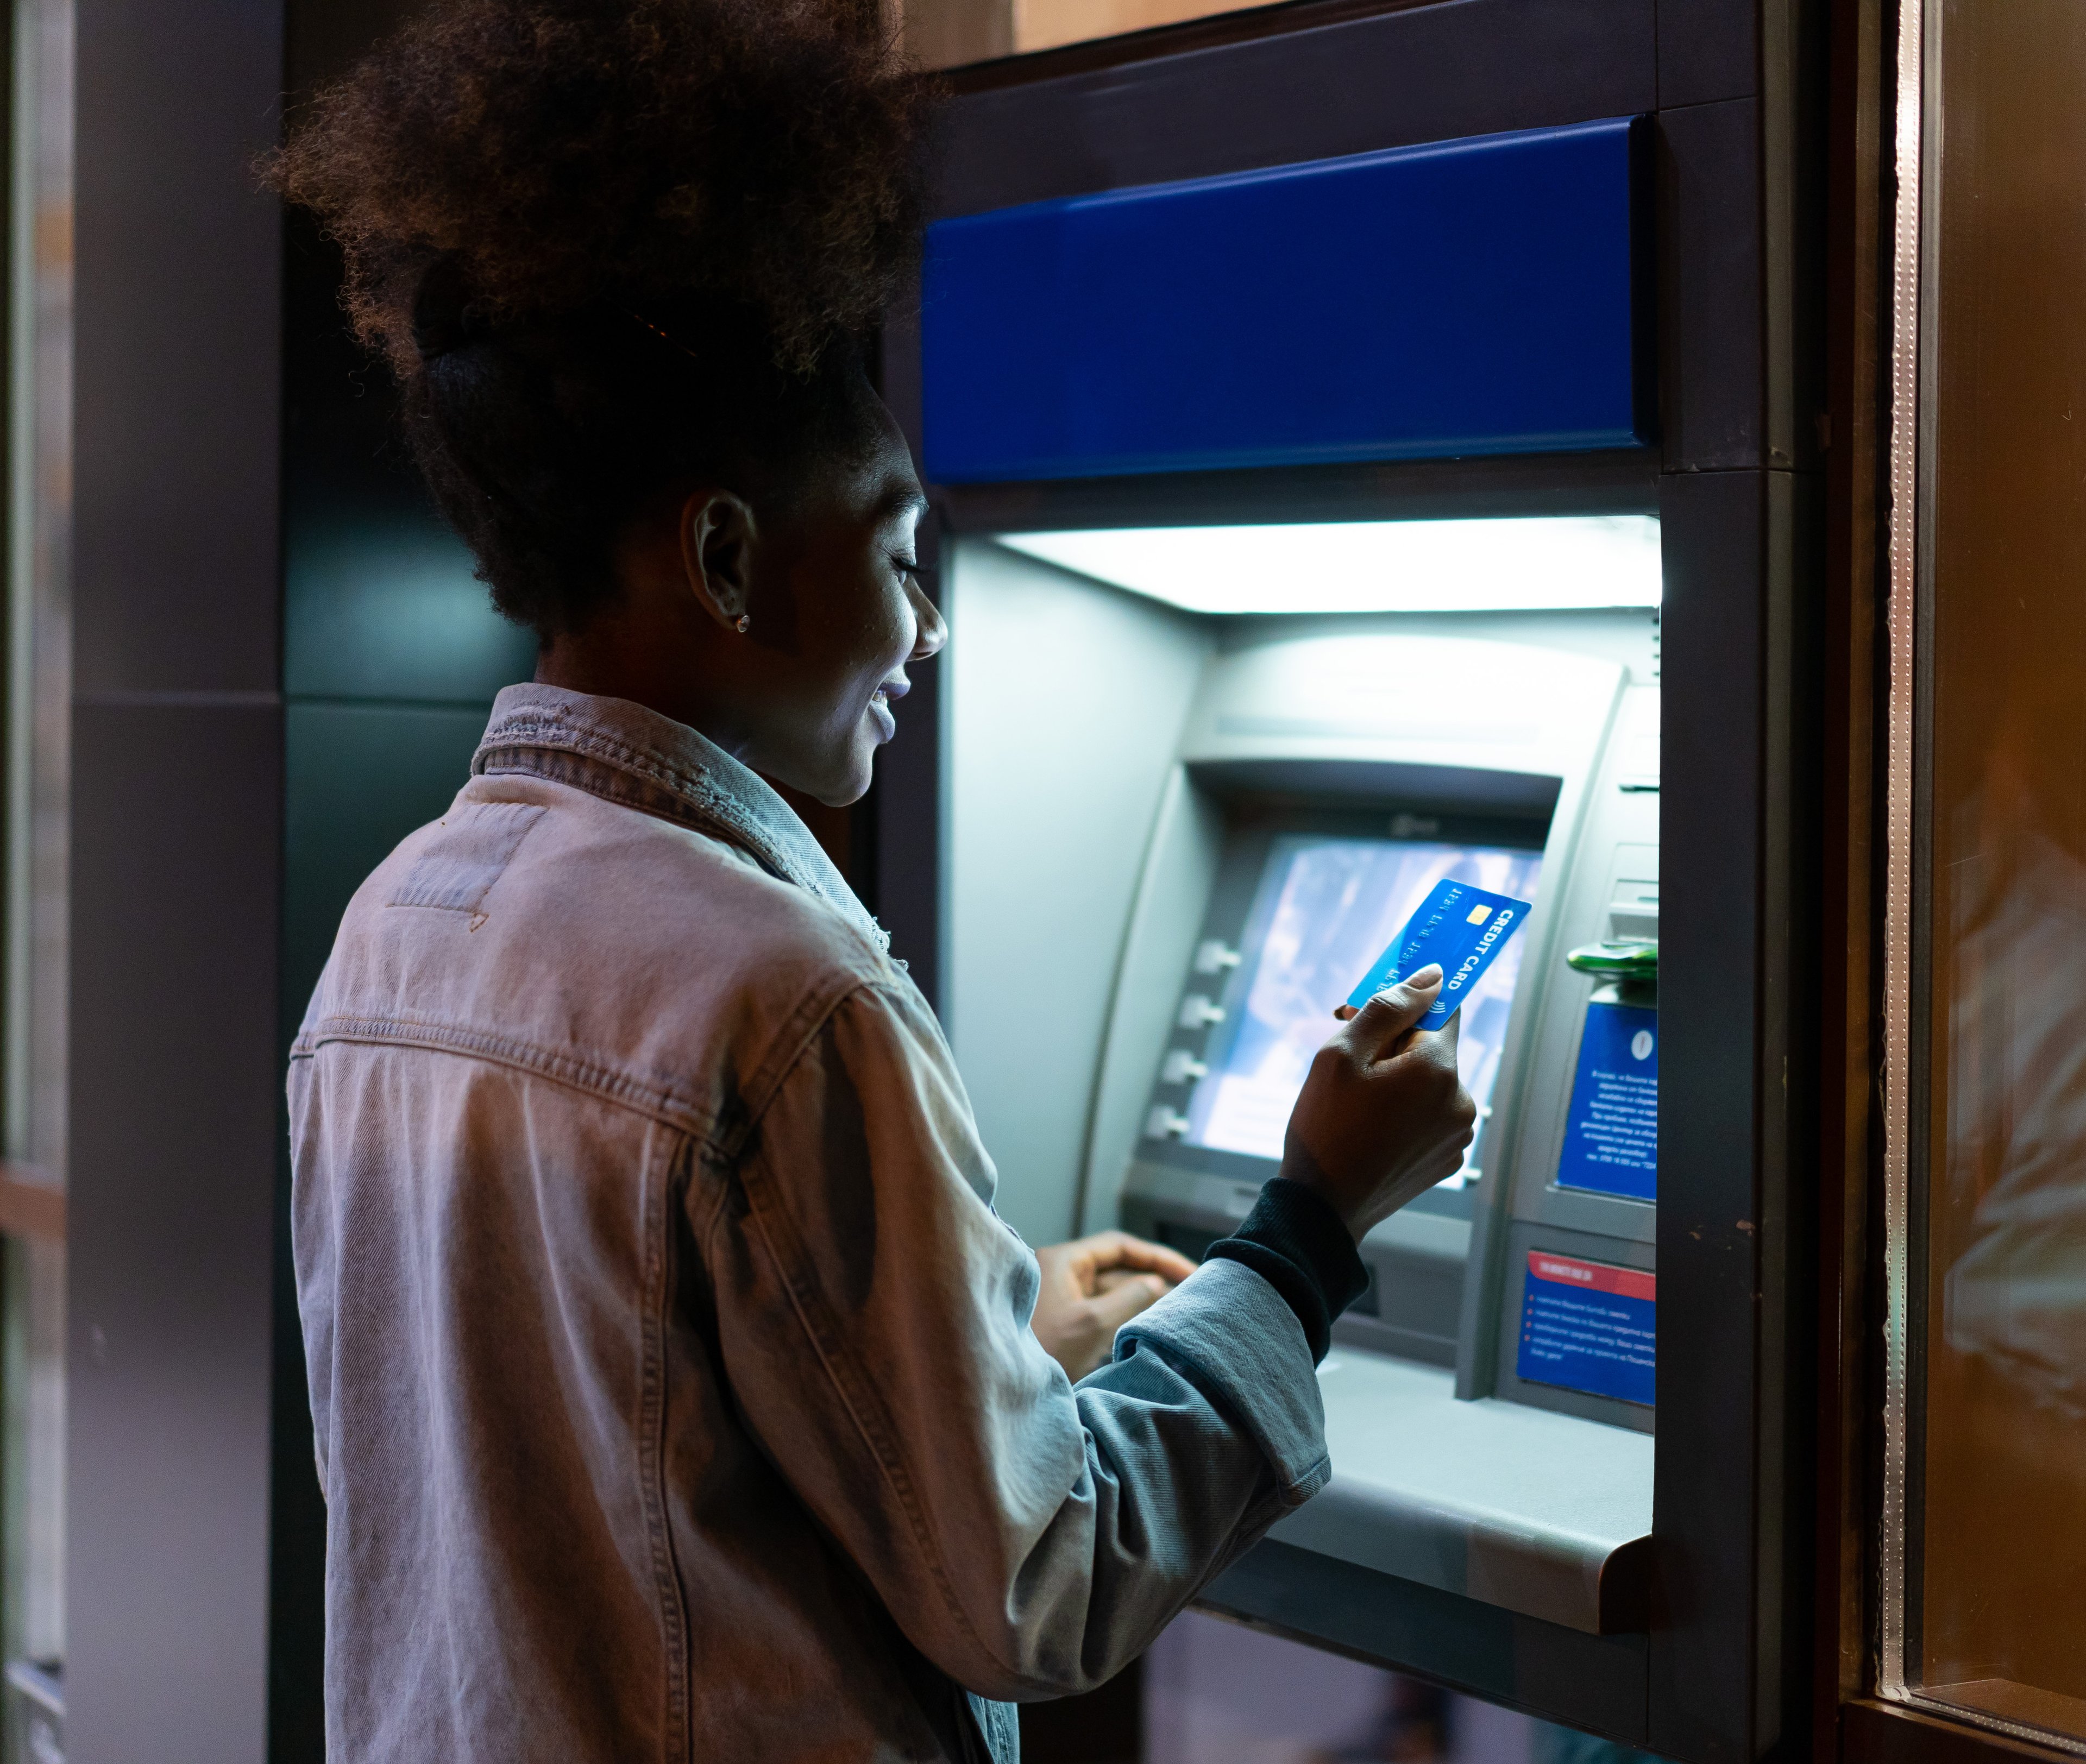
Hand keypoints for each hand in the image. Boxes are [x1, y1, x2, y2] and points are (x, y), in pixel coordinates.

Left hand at [1031, 1230, 1196, 1381]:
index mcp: (1062, 1262)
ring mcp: (1061, 1301)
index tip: (1190, 1271)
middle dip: (1152, 1278)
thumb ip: (1131, 1296)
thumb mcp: (1093, 1322)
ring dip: (1141, 1299)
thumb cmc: (1043, 1352)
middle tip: (1190, 1292)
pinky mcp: (1064, 1326)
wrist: (1007, 1390)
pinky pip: (1101, 1313)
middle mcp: (1060, 1275)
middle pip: (1116, 1268)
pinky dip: (1125, 1317)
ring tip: (1176, 1310)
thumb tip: (1156, 1283)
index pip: (1118, 1246)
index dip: (1157, 1257)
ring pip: (1110, 1292)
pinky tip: (1148, 1327)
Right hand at [1281, 964, 1476, 1240]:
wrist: (1323, 1208)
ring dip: (1402, 1081)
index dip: (1409, 1005)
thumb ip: (1389, 1007)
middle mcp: (1461, 1101)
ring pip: (1432, 1084)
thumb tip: (1432, 977)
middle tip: (1353, 1062)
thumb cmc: (1325, 1128)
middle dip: (1397, 1046)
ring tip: (1359, 1102)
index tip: (1383, 1012)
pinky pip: (1432, 1117)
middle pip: (1434, 1049)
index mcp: (1438, 1069)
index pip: (1442, 1009)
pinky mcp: (1448, 1160)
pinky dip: (1408, 1113)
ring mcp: (1458, 1134)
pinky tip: (1373, 1128)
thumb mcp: (1341, 1054)